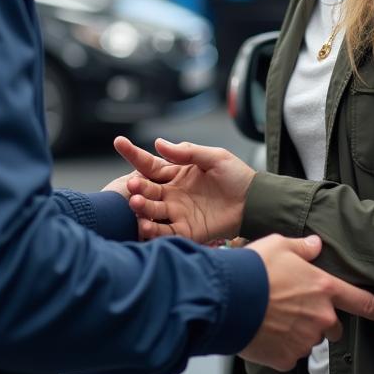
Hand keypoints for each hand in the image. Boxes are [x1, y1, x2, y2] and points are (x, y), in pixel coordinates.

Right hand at [114, 136, 254, 242]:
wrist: (255, 201)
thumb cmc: (235, 176)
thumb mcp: (213, 157)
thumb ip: (187, 152)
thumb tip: (158, 143)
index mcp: (176, 173)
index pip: (150, 164)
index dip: (134, 154)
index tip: (119, 142)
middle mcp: (172, 193)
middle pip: (148, 190)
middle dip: (137, 187)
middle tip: (131, 185)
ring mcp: (177, 212)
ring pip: (153, 211)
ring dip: (142, 208)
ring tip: (136, 204)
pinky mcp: (186, 230)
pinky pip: (166, 231)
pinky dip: (154, 230)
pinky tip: (146, 226)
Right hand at [241, 234, 373, 371]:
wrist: (227, 299)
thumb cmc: (253, 269)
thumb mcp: (279, 245)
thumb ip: (302, 247)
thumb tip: (316, 245)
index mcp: (323, 289)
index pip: (362, 302)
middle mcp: (320, 318)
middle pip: (333, 325)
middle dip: (320, 318)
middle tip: (295, 306)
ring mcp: (304, 341)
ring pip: (308, 339)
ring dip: (297, 331)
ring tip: (272, 315)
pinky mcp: (286, 359)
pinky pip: (289, 354)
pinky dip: (280, 345)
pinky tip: (264, 330)